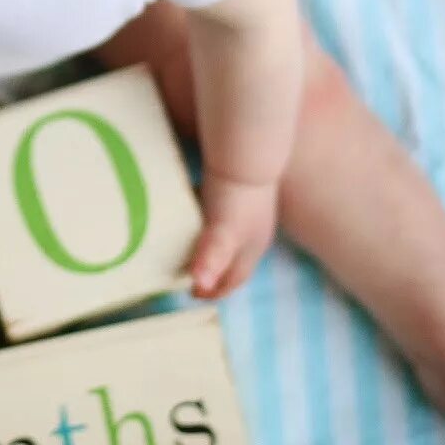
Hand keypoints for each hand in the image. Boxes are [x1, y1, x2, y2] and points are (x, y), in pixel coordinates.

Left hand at [186, 173, 278, 298]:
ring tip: (188, 248)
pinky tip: (194, 214)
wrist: (245, 151)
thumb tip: (199, 286)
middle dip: (215, 273)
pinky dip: (206, 222)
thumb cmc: (235, 196)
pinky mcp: (238, 191)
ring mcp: (249, 210)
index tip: (194, 294)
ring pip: (228, 237)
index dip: (216, 290)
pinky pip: (220, 214)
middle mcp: (255, 231)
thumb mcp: (222, 233)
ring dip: (210, 247)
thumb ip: (212, 259)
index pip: (235, 279)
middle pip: (235, 261)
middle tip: (190, 275)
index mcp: (252, 248)